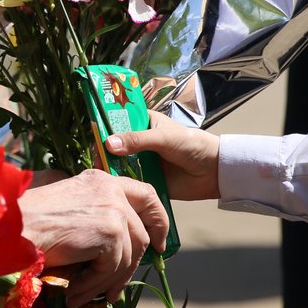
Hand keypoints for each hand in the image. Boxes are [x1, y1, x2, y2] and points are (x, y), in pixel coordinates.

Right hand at [20, 168, 167, 306]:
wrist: (10, 228)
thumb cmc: (27, 221)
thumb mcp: (68, 209)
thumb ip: (94, 215)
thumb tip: (117, 246)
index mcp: (100, 180)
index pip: (145, 195)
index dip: (158, 221)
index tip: (159, 243)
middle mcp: (110, 189)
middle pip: (141, 233)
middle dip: (132, 265)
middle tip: (117, 289)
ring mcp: (113, 209)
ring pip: (127, 257)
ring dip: (106, 282)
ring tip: (84, 296)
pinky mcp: (110, 232)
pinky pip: (111, 269)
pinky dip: (93, 287)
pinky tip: (75, 294)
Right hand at [106, 112, 220, 200]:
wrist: (214, 172)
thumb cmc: (193, 145)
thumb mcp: (163, 138)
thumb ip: (137, 140)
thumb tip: (109, 144)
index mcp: (144, 124)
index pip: (119, 121)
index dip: (105, 126)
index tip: (93, 133)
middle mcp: (140, 142)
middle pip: (115, 144)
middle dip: (104, 151)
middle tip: (95, 157)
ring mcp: (142, 162)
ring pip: (119, 164)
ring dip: (110, 167)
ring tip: (99, 172)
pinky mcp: (145, 180)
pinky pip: (129, 181)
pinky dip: (120, 183)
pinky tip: (110, 185)